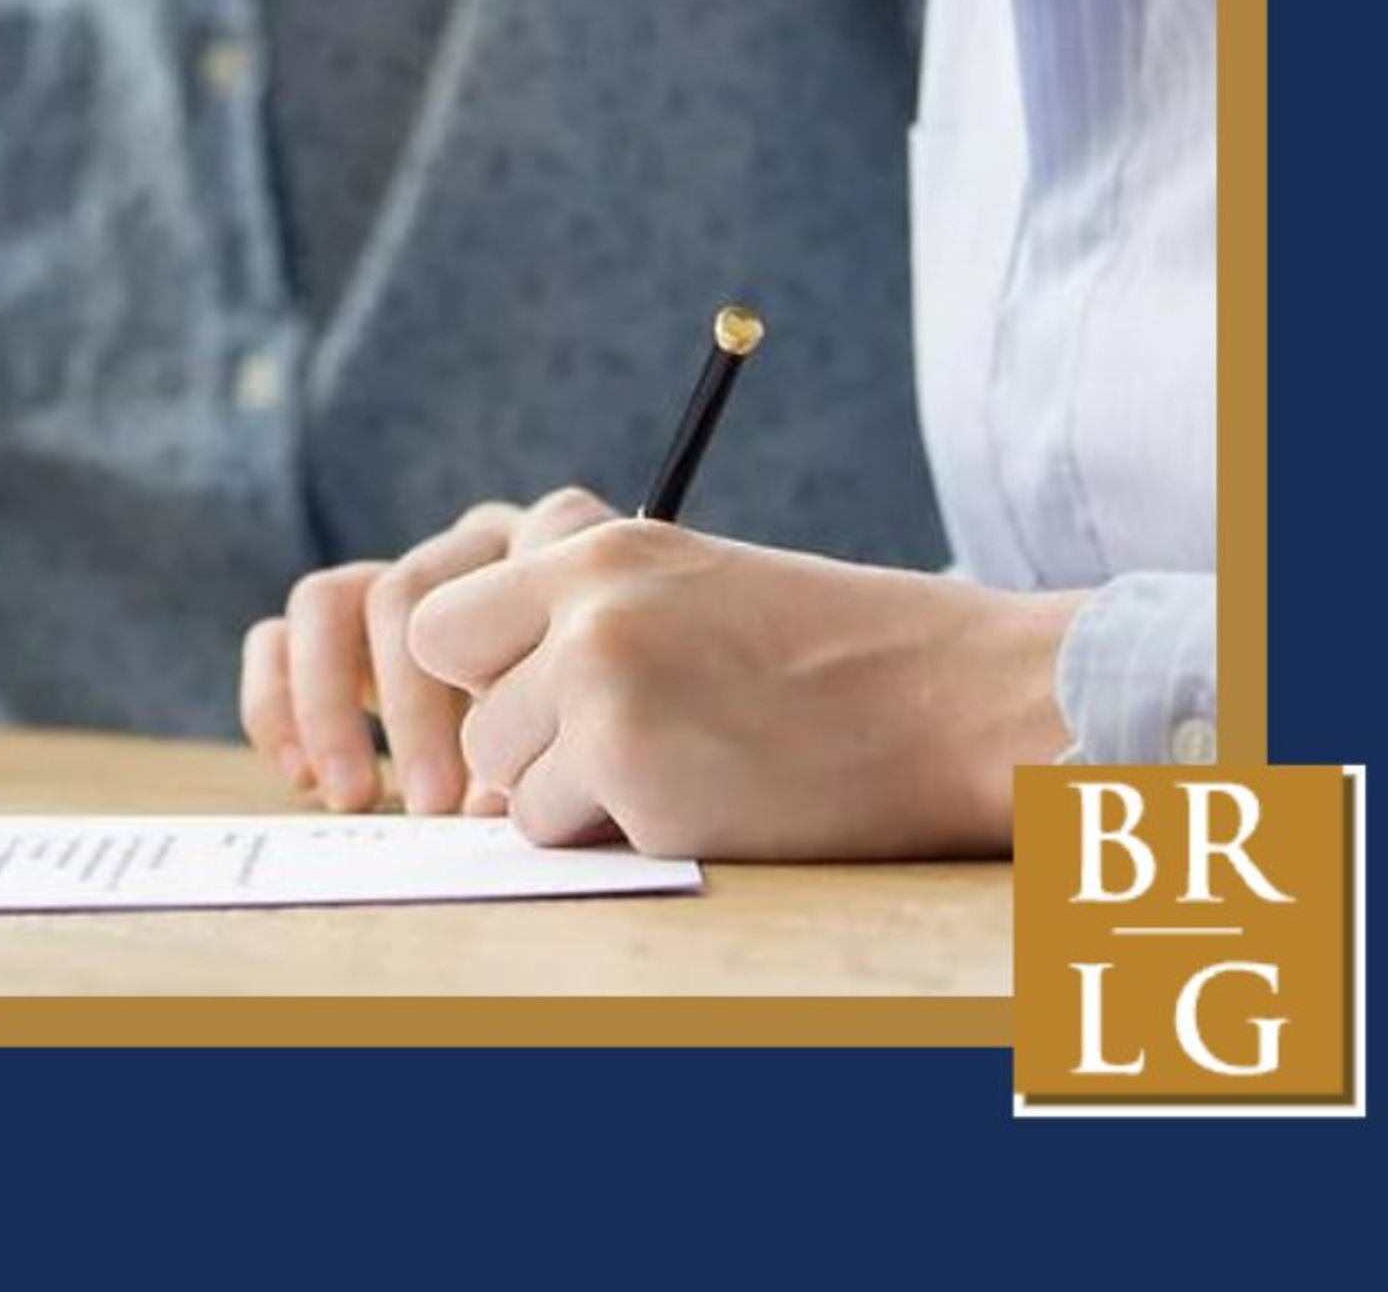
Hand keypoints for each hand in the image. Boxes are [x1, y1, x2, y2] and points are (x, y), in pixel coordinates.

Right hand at [238, 488, 614, 814]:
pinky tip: (304, 778)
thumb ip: (552, 748)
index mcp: (542, 545)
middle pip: (405, 590)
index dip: (495, 661)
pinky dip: (277, 705)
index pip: (500, 573)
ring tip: (354, 797)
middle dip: (411, 707)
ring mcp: (390, 575)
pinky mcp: (330, 621)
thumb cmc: (604, 723)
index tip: (512, 760)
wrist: (589, 714)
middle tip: (432, 805)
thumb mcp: (597, 725)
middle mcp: (464, 548)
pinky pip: (274, 638)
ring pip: (325, 599)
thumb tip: (479, 807)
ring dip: (330, 706)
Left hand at [410, 521, 1085, 859]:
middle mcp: (586, 610)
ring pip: (505, 789)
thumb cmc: (831, 656)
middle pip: (467, 719)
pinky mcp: (638, 778)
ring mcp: (606, 692)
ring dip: (578, 801)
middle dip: (524, 752)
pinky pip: (561, 838)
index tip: (542, 700)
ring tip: (688, 765)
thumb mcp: (687, 586)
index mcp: (595, 547)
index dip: (480, 679)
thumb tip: (473, 720)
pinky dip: (622, 839)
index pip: (433, 622)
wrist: (954, 697)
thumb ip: (577, 620)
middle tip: (630, 747)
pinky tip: (709, 801)